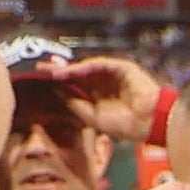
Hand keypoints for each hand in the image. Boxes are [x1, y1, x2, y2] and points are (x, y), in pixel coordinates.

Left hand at [38, 56, 164, 141]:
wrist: (147, 122)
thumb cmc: (124, 125)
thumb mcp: (92, 117)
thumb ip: (75, 103)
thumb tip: (58, 90)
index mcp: (98, 96)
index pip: (75, 86)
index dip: (59, 83)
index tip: (42, 81)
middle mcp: (103, 84)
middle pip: (77, 74)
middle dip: (60, 71)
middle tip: (41, 69)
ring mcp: (112, 74)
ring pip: (86, 68)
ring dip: (69, 69)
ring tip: (52, 71)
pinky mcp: (121, 67)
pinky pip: (99, 64)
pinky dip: (84, 67)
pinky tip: (70, 71)